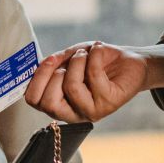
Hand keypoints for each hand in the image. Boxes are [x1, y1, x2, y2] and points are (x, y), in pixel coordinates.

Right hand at [25, 41, 147, 121]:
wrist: (128, 61)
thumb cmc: (96, 61)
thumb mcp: (70, 58)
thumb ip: (55, 62)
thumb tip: (45, 63)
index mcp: (60, 104)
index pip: (34, 101)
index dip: (37, 78)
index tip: (50, 59)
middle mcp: (74, 113)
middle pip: (49, 104)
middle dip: (54, 74)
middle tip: (68, 60)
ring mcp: (92, 111)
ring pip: (72, 88)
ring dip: (77, 62)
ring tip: (85, 53)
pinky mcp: (110, 103)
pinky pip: (94, 76)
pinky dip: (94, 55)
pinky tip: (98, 49)